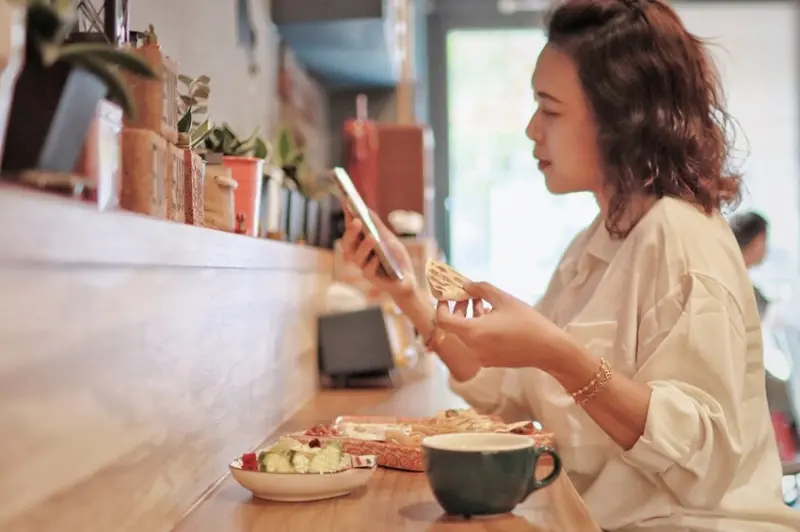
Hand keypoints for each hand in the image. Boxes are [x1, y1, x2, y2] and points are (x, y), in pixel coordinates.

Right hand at [340, 207, 416, 300]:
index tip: (347, 200)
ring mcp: (364, 267)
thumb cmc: (396, 258)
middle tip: (357, 221)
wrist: (407, 280)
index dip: (348, 215)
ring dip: (364, 246)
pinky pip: (368, 271)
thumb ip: (377, 226)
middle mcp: (358, 255)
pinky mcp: (372, 279)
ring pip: (356, 257)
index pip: (351, 228)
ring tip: (372, 237)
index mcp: (360, 244)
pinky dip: (373, 263)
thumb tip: (366, 209)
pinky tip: (378, 257)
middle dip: (351, 232)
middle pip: (347, 244)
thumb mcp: (389, 238)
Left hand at [435, 281, 576, 370]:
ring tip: (482, 302)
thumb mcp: (504, 299)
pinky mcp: (490, 361)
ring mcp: (481, 357)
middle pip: (454, 326)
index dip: (441, 306)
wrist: (549, 350)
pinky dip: (478, 328)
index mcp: (473, 333)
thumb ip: (481, 289)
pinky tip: (492, 316)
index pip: (443, 320)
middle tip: (467, 294)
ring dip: (469, 317)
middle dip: (458, 308)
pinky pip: (476, 342)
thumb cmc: (527, 322)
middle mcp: (473, 348)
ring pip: (466, 334)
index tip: (447, 294)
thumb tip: (465, 284)